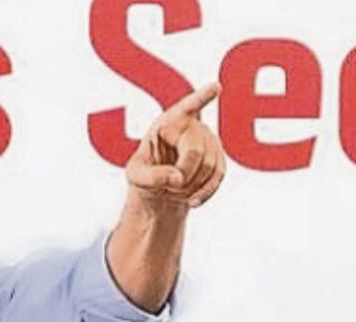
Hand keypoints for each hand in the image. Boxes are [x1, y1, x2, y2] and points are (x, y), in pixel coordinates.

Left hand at [126, 82, 226, 209]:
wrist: (160, 191)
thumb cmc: (144, 177)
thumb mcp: (135, 177)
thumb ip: (149, 177)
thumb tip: (178, 177)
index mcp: (167, 123)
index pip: (186, 107)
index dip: (201, 98)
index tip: (215, 87)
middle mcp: (192, 126)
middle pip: (196, 151)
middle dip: (184, 175)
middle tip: (171, 187)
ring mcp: (209, 140)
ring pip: (211, 165)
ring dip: (192, 185)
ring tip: (176, 190)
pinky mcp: (219, 157)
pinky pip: (220, 175)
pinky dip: (205, 192)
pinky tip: (192, 200)